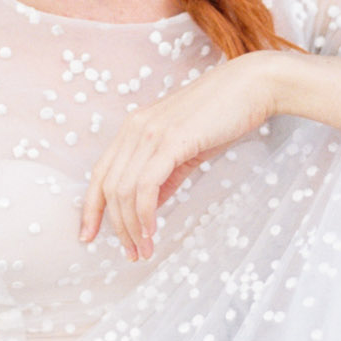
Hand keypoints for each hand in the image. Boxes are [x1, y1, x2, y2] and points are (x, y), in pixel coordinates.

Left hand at [81, 51, 284, 260]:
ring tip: (144, 250)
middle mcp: (134, 128)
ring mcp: (150, 132)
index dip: (90, 208)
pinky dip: (144, 214)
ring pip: (125, 190)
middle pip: (109, 187)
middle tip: (131, 254)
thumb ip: (163, 178)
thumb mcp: (184, 150)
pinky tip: (152, 231)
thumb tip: (147, 209)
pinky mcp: (170, 140)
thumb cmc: (223, 117)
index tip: (89, 236)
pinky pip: (146, 185)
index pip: (100, 174)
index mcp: (133, 128)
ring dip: (131, 227)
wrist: (252, 86)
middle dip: (116, 227)